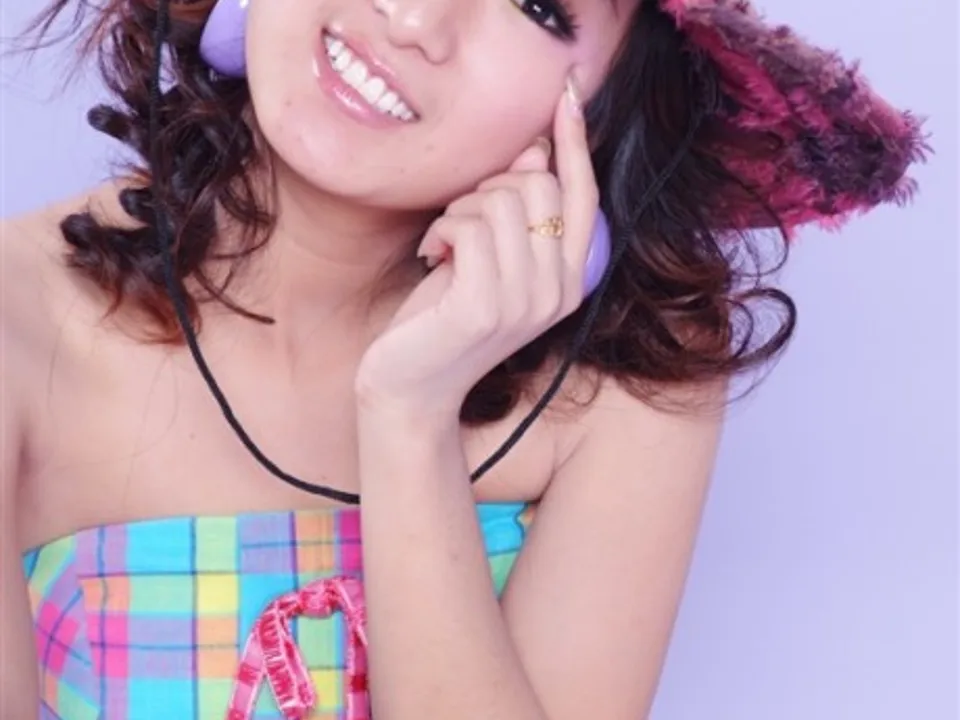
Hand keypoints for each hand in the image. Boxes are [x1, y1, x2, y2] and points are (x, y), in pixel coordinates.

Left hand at [355, 78, 598, 415]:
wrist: (413, 388)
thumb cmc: (445, 319)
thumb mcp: (488, 261)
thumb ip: (518, 215)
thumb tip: (534, 152)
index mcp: (569, 279)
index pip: (583, 197)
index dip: (575, 144)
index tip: (566, 96)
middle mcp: (559, 291)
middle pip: (539, 186)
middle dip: (489, 187)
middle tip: (462, 222)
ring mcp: (526, 301)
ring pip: (501, 201)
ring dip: (460, 210)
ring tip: (445, 244)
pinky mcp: (486, 306)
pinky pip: (469, 226)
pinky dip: (442, 229)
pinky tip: (433, 257)